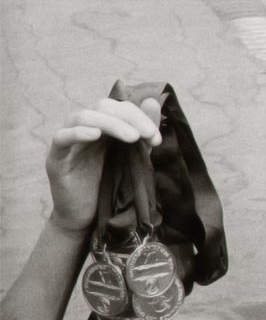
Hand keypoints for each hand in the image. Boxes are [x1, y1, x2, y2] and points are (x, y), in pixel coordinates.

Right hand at [46, 98, 161, 232]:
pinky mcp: (56, 158)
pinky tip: (95, 134)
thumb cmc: (110, 186)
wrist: (88, 218)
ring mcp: (68, 141)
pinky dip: (77, 132)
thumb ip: (143, 132)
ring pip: (82, 117)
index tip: (155, 137)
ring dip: (110, 124)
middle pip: (102, 107)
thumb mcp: (133, 157)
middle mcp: (84, 128)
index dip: (139, 117)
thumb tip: (153, 101)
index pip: (119, 107)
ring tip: (132, 137)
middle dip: (129, 118)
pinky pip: (62, 138)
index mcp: (102, 126)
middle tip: (147, 135)